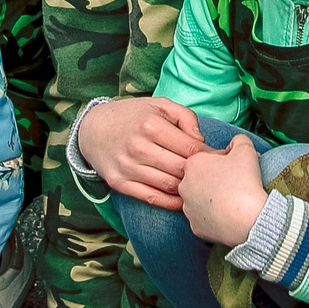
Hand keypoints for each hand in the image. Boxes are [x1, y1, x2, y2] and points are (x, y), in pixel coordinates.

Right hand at [79, 96, 205, 209]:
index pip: (191, 148)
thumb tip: (202, 142)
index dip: (208, 156)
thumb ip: (186, 117)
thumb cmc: (132, 116)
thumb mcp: (159, 104)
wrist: (92, 129)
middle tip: (210, 175)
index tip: (216, 159)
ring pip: (169, 185)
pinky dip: (171, 202)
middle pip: (182, 169)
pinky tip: (182, 200)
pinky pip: (152, 198)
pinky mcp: (120, 183)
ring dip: (187, 188)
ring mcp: (128, 167)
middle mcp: (138, 147)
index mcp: (150, 125)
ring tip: (197, 186)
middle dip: (200, 174)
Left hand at [180, 135, 267, 245]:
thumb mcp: (246, 149)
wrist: (248, 219)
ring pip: (200, 199)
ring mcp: (188, 208)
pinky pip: (203, 218)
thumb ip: (238, 140)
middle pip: (200, 178)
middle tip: (233, 182)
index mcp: (193, 164)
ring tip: (231, 199)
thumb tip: (235, 143)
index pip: (206, 157)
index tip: (234, 166)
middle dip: (215, 178)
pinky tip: (226, 214)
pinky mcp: (195, 226)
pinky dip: (213, 216)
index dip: (222, 160)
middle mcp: (184, 186)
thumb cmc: (244, 183)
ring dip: (212, 197)